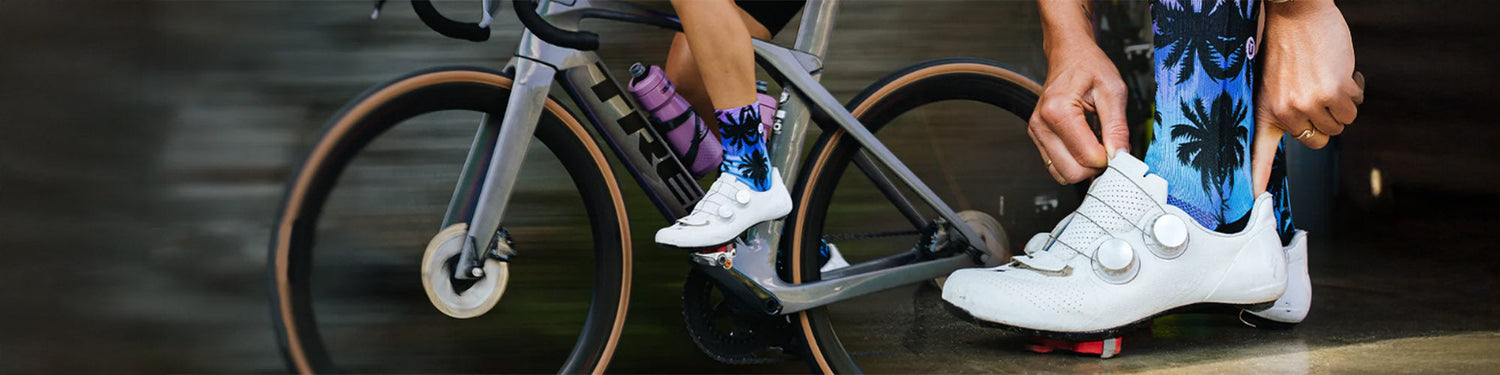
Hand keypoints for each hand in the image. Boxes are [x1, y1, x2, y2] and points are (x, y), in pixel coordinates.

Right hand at [1029, 43, 1129, 183]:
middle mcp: (1041, 124)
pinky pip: (1056, 166)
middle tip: (1109, 148)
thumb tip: (1121, 156)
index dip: (1110, 158)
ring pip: (1062, 174)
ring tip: (1096, 143)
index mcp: (1058, 111)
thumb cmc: (1089, 65)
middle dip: (1095, 167)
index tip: (1120, 146)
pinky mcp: (1038, 137)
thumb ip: (1117, 127)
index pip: (1088, 157)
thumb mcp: (1113, 91)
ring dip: (1083, 166)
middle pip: (1072, 172)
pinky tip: (1084, 144)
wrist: (1069, 53)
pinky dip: (1073, 162)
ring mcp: (1036, 132)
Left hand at [1251, 0, 1364, 193]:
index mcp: (1265, 111)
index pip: (1259, 153)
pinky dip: (1354, 90)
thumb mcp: (1272, 83)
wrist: (1296, 14)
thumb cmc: (1286, 46)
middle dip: (1325, 120)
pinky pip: (1354, 107)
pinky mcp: (1333, 92)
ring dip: (1341, 104)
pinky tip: (1340, 72)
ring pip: (1340, 124)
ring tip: (1326, 78)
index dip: (1258, 180)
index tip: (1255, 201)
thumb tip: (1306, 131)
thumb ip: (1284, 109)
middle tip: (1317, 93)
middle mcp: (1286, 112)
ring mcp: (1310, 103)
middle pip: (1319, 139)